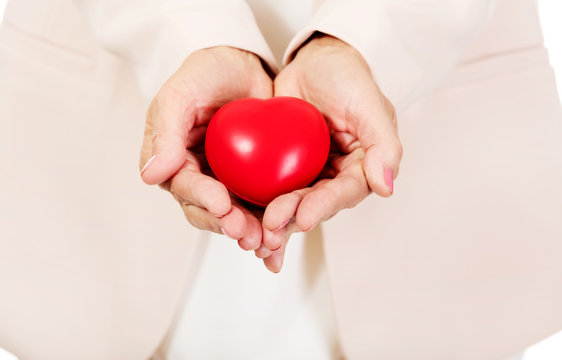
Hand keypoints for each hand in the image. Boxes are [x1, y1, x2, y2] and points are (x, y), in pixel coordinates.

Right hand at [139, 47, 271, 249]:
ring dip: (250, 231)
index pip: (184, 186)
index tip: (221, 204)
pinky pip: (260, 205)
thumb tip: (151, 176)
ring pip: (235, 215)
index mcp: (172, 162)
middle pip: (209, 210)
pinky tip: (283, 235)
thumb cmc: (205, 75)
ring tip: (267, 241)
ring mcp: (225, 182)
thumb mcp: (179, 94)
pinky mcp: (252, 182)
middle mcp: (198, 178)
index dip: (201, 198)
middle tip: (246, 233)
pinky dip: (270, 221)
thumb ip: (165, 132)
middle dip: (227, 224)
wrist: (242, 67)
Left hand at [256, 34, 402, 271]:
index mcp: (361, 168)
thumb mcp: (369, 104)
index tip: (303, 218)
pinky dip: (257, 208)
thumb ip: (383, 144)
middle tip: (271, 225)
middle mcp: (335, 176)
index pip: (344, 192)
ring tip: (255, 233)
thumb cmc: (346, 77)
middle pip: (314, 204)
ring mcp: (308, 174)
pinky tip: (241, 221)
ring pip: (291, 202)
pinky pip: (270, 189)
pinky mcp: (283, 169)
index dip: (323, 207)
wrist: (314, 61)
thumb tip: (386, 188)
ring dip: (274, 220)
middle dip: (292, 217)